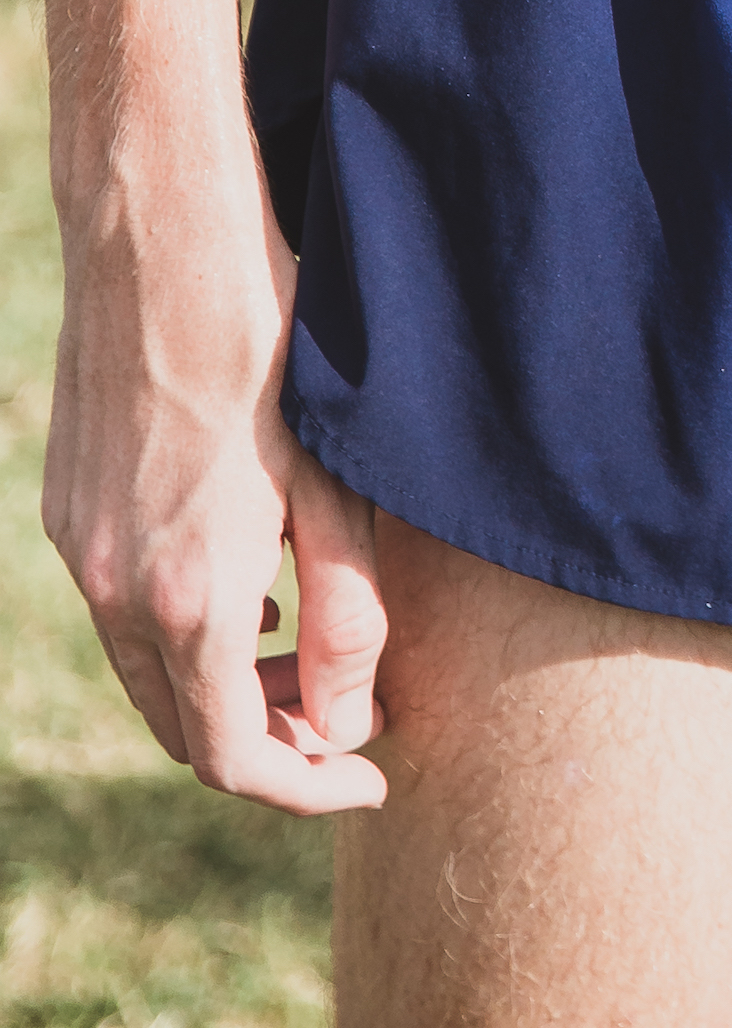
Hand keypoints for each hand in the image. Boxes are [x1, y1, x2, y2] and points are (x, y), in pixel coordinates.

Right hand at [42, 199, 388, 807]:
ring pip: (148, 674)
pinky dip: (182, 630)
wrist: (163, 241)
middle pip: (184, 730)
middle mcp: (112, 588)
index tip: (371, 770)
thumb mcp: (336, 490)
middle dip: (269, 743)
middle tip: (346, 715)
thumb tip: (349, 724)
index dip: (307, 786)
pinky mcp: (63, 509)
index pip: (235, 759)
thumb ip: (346, 619)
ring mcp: (76, 549)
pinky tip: (246, 580)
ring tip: (303, 647)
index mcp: (188, 597)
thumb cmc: (272, 349)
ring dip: (222, 687)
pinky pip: (119, 610)